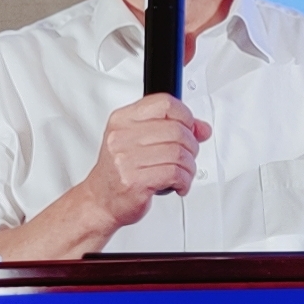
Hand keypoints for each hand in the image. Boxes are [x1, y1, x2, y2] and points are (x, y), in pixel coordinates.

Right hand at [83, 94, 212, 226]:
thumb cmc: (120, 171)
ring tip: (183, 173)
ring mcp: (126, 159)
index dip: (185, 115)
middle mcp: (122, 137)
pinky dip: (184, 181)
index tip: (190, 129)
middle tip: (188, 157)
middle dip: (192, 146)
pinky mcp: (134, 181)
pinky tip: (178, 184)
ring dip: (189, 167)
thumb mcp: (139, 141)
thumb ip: (171, 130)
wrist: (101, 200)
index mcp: (122, 120)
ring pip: (178, 153)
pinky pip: (175, 173)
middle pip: (176, 130)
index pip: (164, 103)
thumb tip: (203, 128)